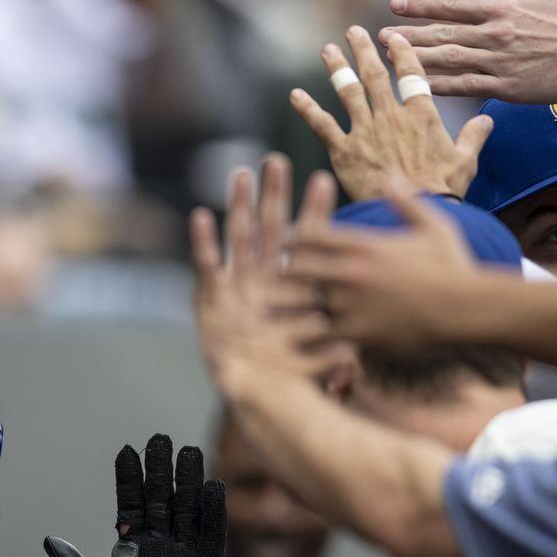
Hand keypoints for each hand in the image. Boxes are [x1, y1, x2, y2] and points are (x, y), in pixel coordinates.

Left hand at [45, 434, 224, 556]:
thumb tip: (50, 540)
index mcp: (136, 548)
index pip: (133, 505)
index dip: (130, 479)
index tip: (127, 452)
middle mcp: (163, 546)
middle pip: (164, 499)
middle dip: (161, 470)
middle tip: (160, 440)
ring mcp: (186, 555)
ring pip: (189, 509)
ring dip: (189, 481)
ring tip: (187, 451)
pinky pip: (212, 536)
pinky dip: (213, 512)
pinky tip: (212, 487)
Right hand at [190, 154, 336, 395]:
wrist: (258, 395)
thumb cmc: (293, 376)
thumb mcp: (321, 361)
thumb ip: (337, 354)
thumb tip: (356, 351)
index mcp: (294, 286)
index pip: (307, 243)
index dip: (314, 212)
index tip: (324, 180)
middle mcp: (265, 280)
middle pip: (271, 228)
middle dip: (274, 195)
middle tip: (279, 161)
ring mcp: (238, 287)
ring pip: (240, 239)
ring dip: (239, 206)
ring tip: (241, 175)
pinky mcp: (212, 300)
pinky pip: (208, 266)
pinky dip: (204, 242)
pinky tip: (200, 216)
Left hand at [286, 183, 490, 351]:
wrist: (468, 307)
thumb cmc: (453, 266)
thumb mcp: (433, 225)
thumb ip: (406, 200)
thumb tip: (390, 175)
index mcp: (364, 244)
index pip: (312, 235)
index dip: (294, 239)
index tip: (284, 244)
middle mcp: (352, 272)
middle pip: (298, 268)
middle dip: (284, 274)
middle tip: (272, 281)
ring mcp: (353, 303)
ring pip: (302, 304)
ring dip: (288, 308)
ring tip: (272, 314)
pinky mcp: (359, 333)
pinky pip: (320, 336)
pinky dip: (306, 338)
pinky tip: (296, 342)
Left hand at [290, 26, 491, 199]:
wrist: (415, 211)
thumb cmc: (442, 190)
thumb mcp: (465, 161)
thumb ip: (474, 136)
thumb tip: (487, 120)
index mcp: (421, 115)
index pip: (411, 74)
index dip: (402, 53)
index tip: (394, 38)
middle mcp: (391, 116)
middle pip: (375, 75)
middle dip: (363, 50)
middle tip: (353, 31)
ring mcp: (365, 131)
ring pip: (348, 91)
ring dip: (337, 68)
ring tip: (327, 50)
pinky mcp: (344, 151)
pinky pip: (322, 124)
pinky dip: (308, 108)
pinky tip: (295, 94)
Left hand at [381, 0, 556, 102]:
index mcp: (501, 10)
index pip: (452, 5)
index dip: (422, 4)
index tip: (396, 3)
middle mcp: (495, 35)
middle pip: (443, 34)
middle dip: (409, 35)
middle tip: (379, 37)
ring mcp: (498, 62)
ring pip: (448, 60)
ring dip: (416, 60)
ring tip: (389, 60)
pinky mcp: (505, 87)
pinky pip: (465, 88)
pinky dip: (440, 87)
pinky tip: (417, 88)